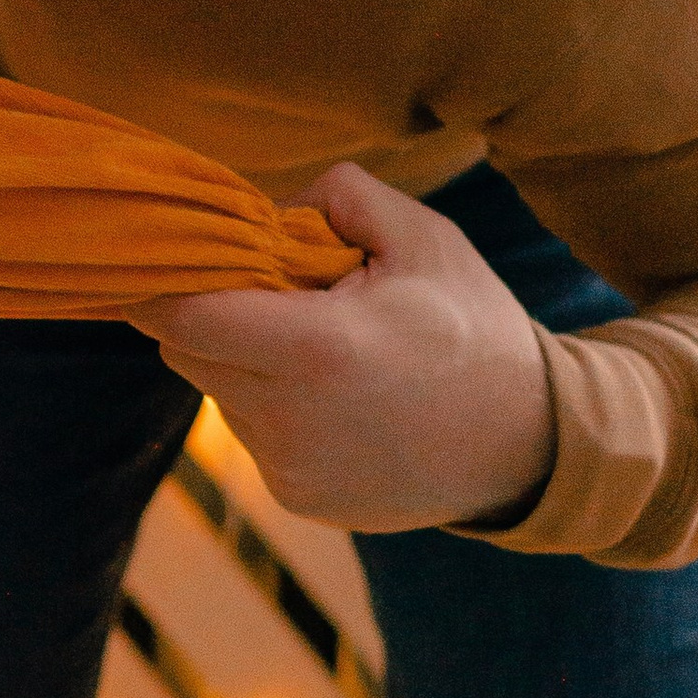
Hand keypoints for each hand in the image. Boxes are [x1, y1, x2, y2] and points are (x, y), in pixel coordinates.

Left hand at [136, 163, 557, 532]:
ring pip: (219, 392)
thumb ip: (336, 197)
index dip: (168, 283)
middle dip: (214, 314)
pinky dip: (275, 408)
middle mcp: (290, 421)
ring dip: (248, 362)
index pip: (181, 317)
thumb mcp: (421, 235)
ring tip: (329, 352)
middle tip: (279, 296)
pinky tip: (342, 400)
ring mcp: (290, 470)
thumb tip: (262, 210)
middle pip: (187, 351)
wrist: (529, 444)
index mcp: (317, 349)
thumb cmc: (472, 325)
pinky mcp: (297, 500)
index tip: (183, 258)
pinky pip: (253, 435)